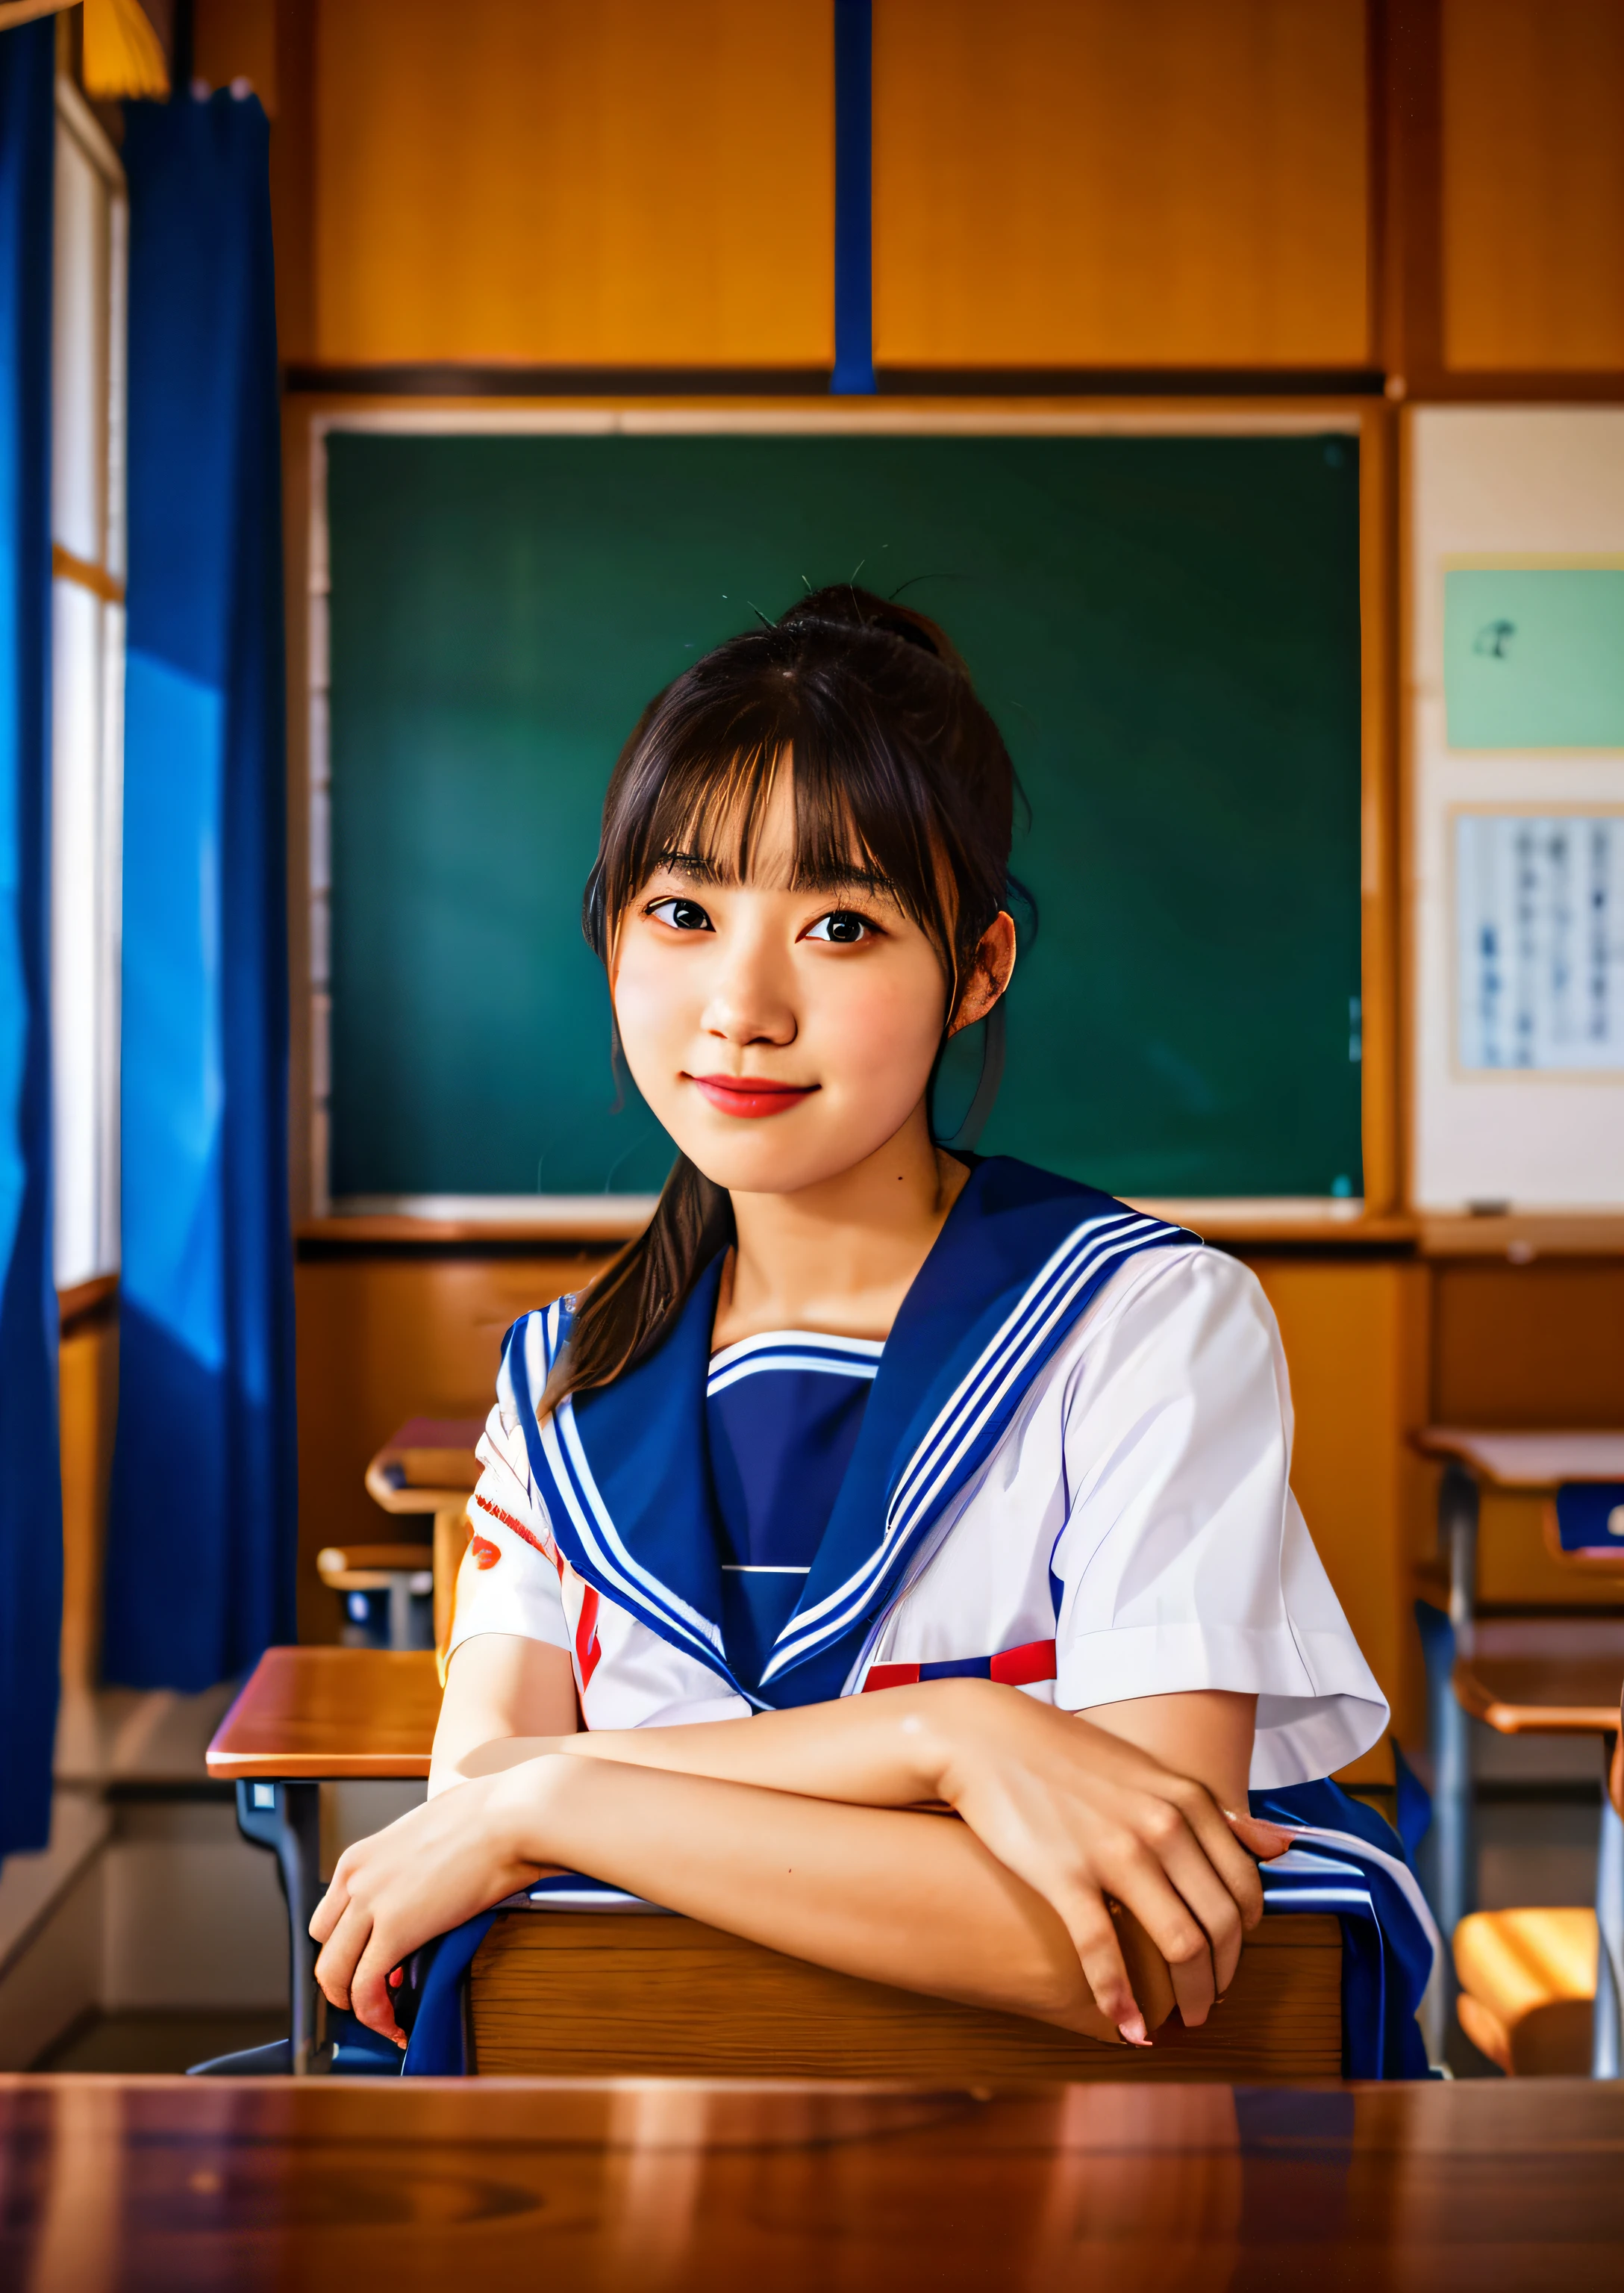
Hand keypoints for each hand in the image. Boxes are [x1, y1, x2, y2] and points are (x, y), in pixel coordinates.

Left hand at [309, 1769, 547, 2042]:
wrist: (511, 1818)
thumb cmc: (488, 1816)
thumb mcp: (429, 1834)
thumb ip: (413, 1863)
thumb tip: (427, 1885)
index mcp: (361, 1856)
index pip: (328, 1917)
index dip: (347, 1948)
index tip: (371, 1962)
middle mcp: (356, 1879)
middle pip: (323, 1947)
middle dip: (345, 1977)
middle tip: (374, 1993)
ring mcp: (371, 1903)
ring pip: (333, 1972)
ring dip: (354, 2002)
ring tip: (384, 2018)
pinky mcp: (396, 1929)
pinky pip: (365, 1988)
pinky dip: (375, 2015)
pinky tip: (395, 2025)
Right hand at [907, 1681, 1290, 2042]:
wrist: (988, 1737)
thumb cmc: (1068, 1755)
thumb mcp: (1150, 1771)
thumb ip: (1213, 1812)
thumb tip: (1281, 1846)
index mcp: (1185, 1801)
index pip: (1244, 1889)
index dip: (1243, 1938)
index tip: (1227, 1960)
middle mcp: (1162, 1827)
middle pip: (1220, 1925)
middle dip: (1222, 1977)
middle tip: (1208, 2002)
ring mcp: (1114, 1852)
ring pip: (1179, 1945)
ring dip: (1188, 1996)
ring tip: (1180, 2019)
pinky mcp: (1064, 1875)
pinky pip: (1104, 1953)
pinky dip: (1121, 2000)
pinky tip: (1128, 2027)